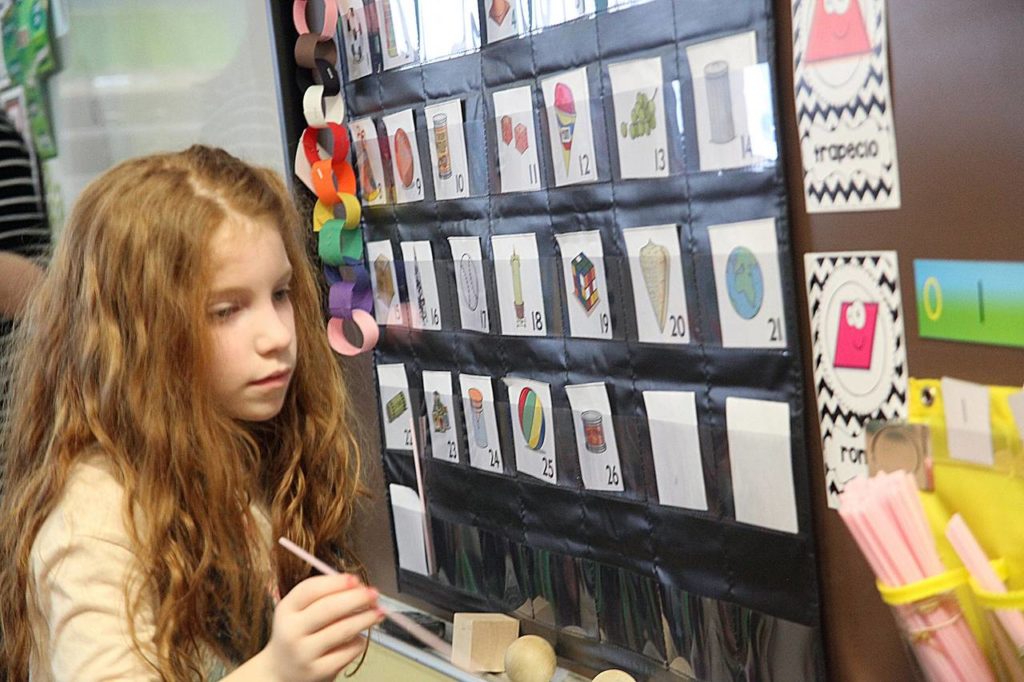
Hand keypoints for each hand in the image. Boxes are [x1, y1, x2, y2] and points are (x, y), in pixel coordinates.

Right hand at [260, 573, 382, 681]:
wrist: (282, 672)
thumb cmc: (299, 634)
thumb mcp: (300, 612)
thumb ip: (324, 596)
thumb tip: (358, 587)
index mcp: (286, 609)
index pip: (310, 590)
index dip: (335, 583)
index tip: (355, 579)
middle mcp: (291, 631)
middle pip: (328, 608)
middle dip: (356, 598)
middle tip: (373, 594)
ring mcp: (304, 653)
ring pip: (342, 630)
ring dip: (365, 618)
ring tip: (378, 613)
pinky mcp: (318, 671)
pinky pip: (348, 651)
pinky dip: (359, 641)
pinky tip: (360, 637)